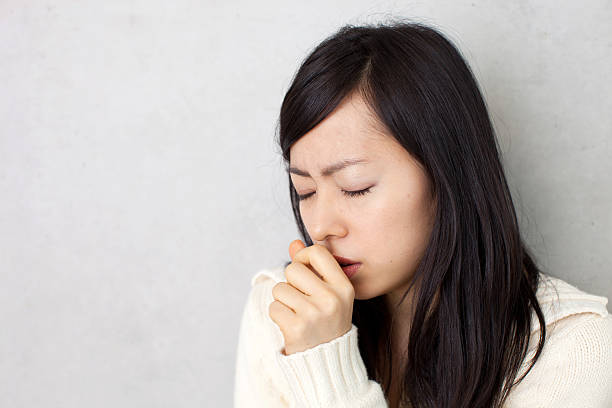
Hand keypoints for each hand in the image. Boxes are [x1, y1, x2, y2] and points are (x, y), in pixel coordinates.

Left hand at [268, 240, 354, 354]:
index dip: (303, 256)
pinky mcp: (296, 328)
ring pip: (280, 289)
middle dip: (290, 282)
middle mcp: (331, 298)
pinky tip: (291, 325)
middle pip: (293, 269)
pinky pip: (274, 307)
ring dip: (283, 300)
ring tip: (297, 314)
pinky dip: (278, 315)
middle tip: (300, 298)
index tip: (302, 269)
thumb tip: (294, 243)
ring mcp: (314, 314)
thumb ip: (312, 267)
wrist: (328, 363)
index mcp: (343, 287)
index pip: (317, 253)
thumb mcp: (329, 294)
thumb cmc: (327, 322)